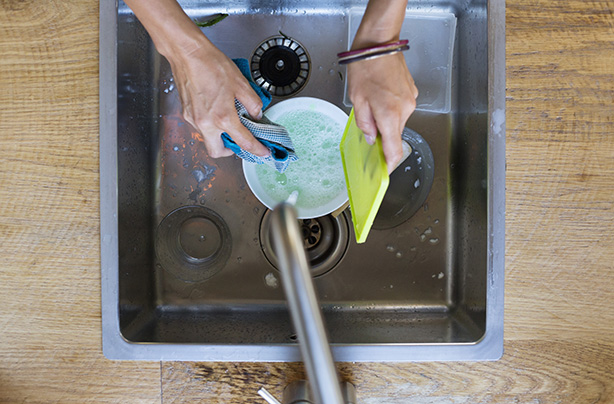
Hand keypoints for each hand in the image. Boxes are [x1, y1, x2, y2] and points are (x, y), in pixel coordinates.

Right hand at [167, 42, 269, 157]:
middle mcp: (206, 123)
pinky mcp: (186, 113)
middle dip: (230, 150)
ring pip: (207, 139)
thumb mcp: (240, 83)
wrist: (187, 53)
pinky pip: (200, 127)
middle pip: (217, 152)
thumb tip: (256, 114)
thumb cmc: (210, 64)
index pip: (243, 142)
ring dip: (219, 136)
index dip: (256, 149)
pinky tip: (216, 110)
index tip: (262, 152)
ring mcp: (193, 119)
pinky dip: (210, 125)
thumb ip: (252, 103)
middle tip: (240, 140)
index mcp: (222, 117)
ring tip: (229, 120)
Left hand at [347, 53, 417, 171]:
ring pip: (398, 122)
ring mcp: (411, 101)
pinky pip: (402, 109)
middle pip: (395, 135)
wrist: (379, 44)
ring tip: (373, 103)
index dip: (389, 164)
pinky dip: (392, 109)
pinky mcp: (412, 93)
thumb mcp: (357, 100)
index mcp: (389, 114)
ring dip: (387, 120)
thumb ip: (365, 124)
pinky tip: (382, 96)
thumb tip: (371, 138)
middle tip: (369, 126)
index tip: (384, 171)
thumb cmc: (365, 68)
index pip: (394, 149)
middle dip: (383, 136)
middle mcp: (404, 110)